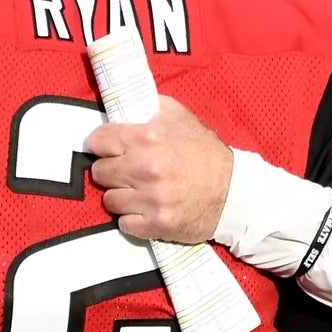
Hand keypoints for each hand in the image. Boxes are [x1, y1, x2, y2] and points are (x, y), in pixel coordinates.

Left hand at [87, 95, 233, 242]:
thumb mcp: (179, 115)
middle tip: (127, 170)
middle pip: (99, 172)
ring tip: (138, 190)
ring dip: (121, 195)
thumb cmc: (205, 151)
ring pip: (109, 200)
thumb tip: (121, 107)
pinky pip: (124, 223)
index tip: (109, 149)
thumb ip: (148, 108)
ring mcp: (150, 199)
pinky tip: (145, 208)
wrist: (233, 191)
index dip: (102, 144)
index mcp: (148, 137)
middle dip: (111, 170)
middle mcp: (145, 168)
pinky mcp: (156, 224)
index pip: (97, 141)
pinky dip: (132, 218)